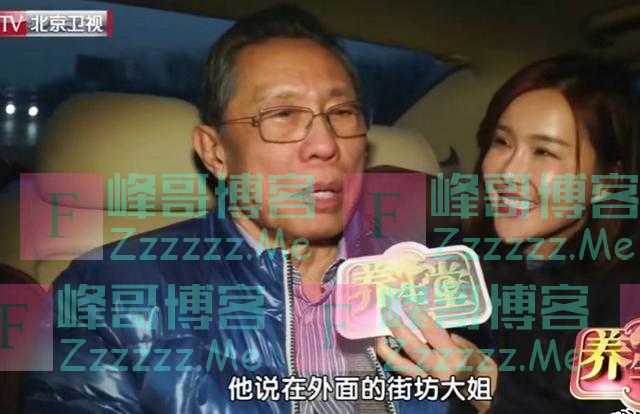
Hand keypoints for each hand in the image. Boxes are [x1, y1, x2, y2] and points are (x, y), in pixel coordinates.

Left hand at [374, 302, 496, 412]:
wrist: (481, 402)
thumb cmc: (480, 373)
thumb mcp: (479, 355)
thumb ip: (459, 342)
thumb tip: (440, 331)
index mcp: (455, 359)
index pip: (433, 333)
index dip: (419, 317)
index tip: (406, 303)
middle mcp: (439, 371)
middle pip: (414, 348)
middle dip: (398, 329)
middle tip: (387, 312)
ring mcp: (427, 382)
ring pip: (401, 366)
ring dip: (387, 350)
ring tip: (378, 335)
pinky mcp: (421, 388)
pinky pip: (402, 374)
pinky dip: (392, 362)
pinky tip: (385, 350)